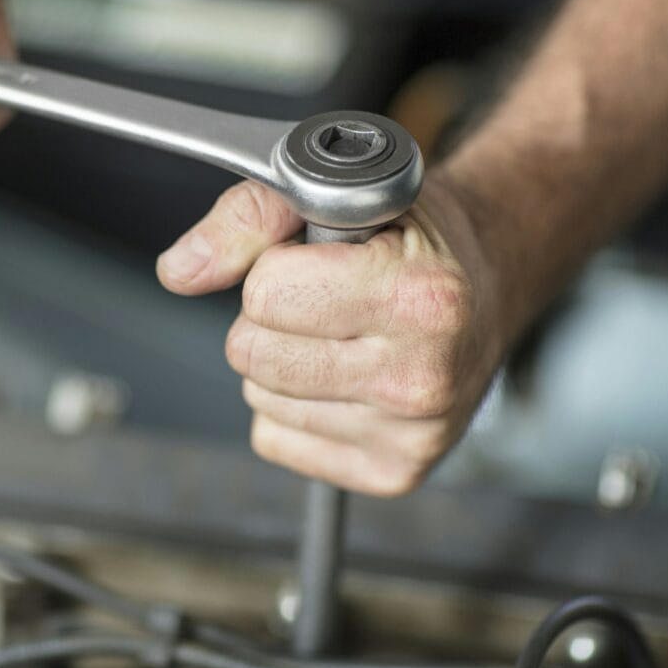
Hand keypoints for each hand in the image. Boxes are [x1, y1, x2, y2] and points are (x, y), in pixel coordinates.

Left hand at [156, 176, 505, 495]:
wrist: (489, 283)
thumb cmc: (412, 236)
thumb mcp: (339, 194)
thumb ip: (247, 218)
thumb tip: (179, 271)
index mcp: (420, 296)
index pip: (265, 293)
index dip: (274, 268)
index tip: (315, 260)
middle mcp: (423, 375)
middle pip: (253, 353)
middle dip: (269, 318)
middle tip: (322, 299)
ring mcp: (411, 435)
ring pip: (259, 398)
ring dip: (280, 362)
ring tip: (340, 333)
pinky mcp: (393, 473)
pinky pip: (275, 438)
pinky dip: (292, 407)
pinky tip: (343, 376)